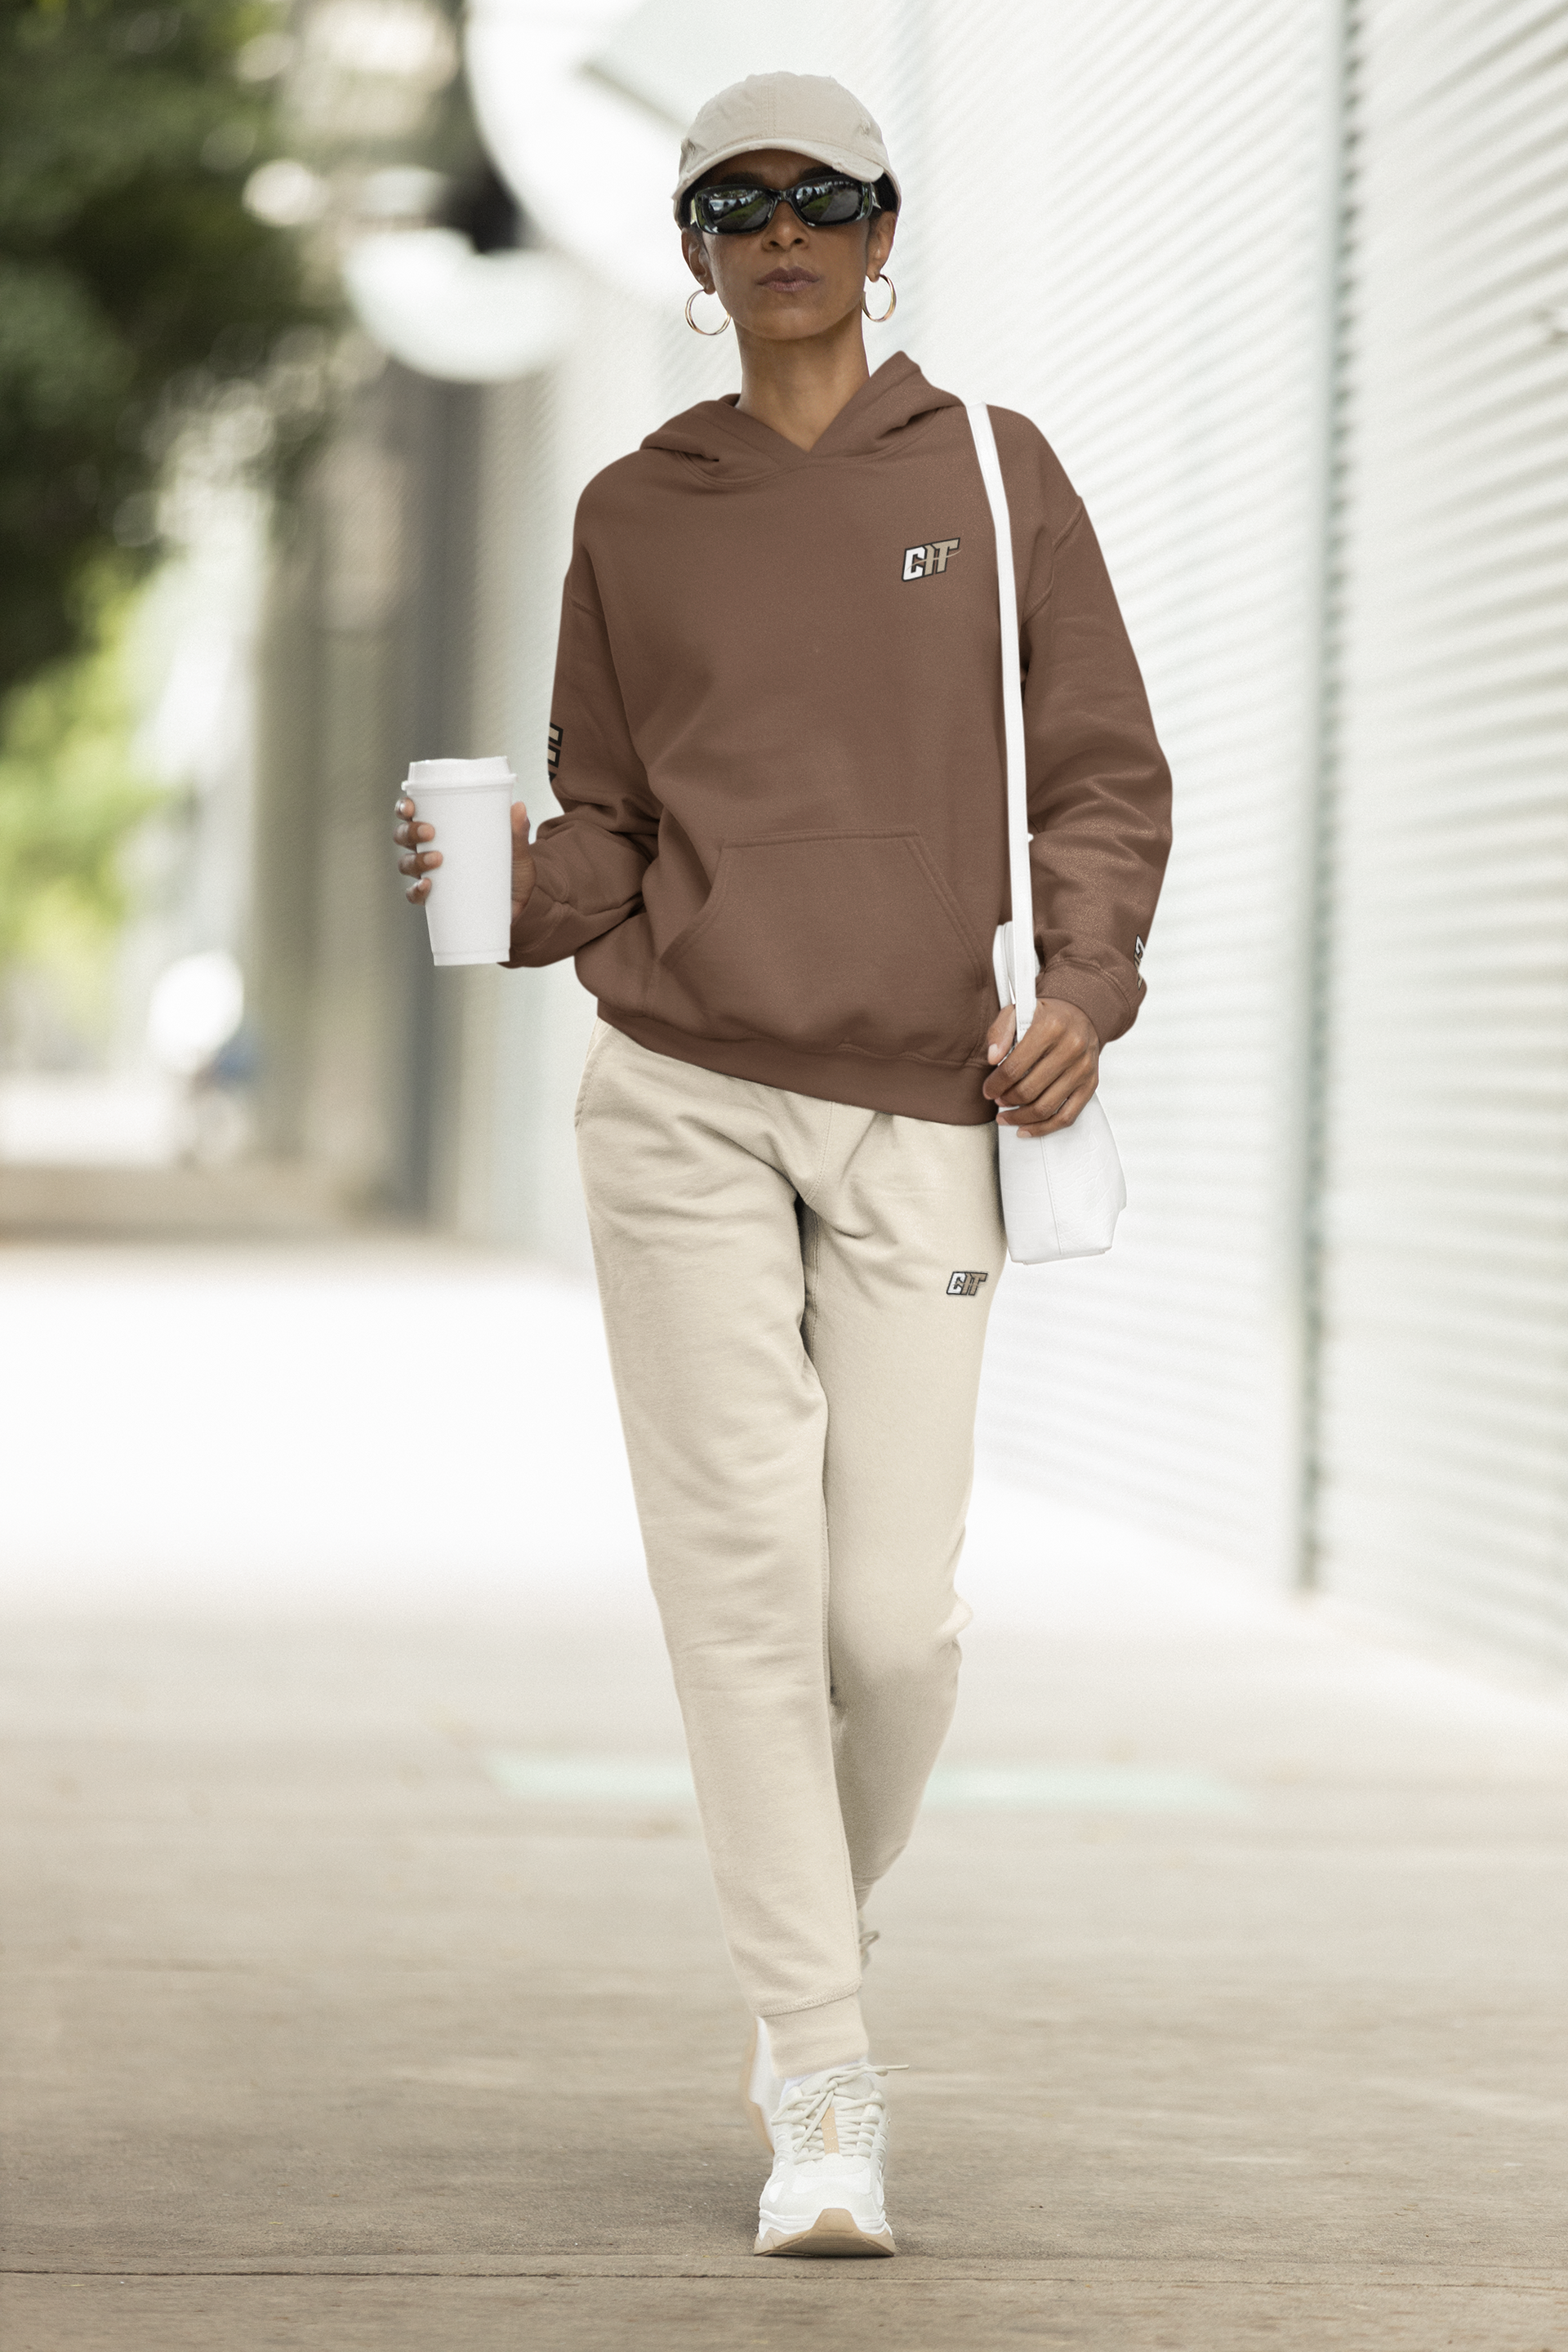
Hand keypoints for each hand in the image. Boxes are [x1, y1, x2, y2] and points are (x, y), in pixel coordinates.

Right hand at [394, 795, 536, 920]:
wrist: (521, 907)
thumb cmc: (511, 871)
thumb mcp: (517, 851)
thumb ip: (517, 831)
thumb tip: (520, 807)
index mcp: (443, 831)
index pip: (413, 814)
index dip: (404, 808)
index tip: (411, 805)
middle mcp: (431, 850)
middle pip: (403, 837)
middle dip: (410, 832)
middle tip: (430, 832)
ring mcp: (431, 874)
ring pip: (406, 863)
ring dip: (415, 860)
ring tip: (436, 859)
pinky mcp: (437, 899)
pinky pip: (415, 895)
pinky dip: (416, 891)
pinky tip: (426, 886)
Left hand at [982, 996, 1099, 1135]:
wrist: (1082, 1015)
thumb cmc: (1046, 1017)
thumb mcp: (1018, 1011)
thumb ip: (1000, 1031)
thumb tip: (992, 1058)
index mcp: (1050, 1028)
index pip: (1014, 1067)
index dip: (996, 1084)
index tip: (988, 1090)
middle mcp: (1071, 1048)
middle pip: (1029, 1090)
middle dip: (1006, 1100)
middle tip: (997, 1101)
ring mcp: (1083, 1069)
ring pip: (1046, 1107)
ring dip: (1020, 1118)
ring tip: (1006, 1116)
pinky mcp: (1091, 1085)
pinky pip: (1066, 1116)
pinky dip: (1044, 1128)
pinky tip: (1026, 1129)